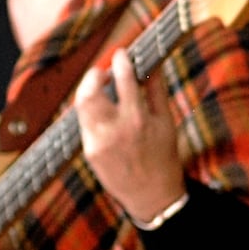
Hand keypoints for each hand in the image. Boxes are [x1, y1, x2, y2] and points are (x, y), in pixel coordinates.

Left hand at [74, 49, 186, 224]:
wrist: (151, 196)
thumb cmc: (163, 157)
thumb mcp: (167, 123)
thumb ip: (158, 91)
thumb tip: (153, 64)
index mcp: (137, 120)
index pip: (123, 80)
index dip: (120, 62)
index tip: (121, 53)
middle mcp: (113, 131)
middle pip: (89, 91)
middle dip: (94, 75)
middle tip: (103, 71)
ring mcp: (97, 142)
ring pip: (81, 105)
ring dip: (89, 91)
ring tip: (101, 88)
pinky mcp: (88, 152)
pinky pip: (84, 123)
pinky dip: (91, 111)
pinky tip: (102, 111)